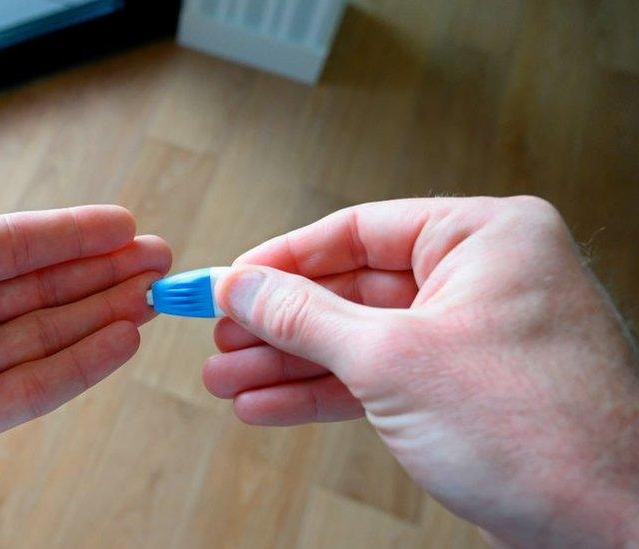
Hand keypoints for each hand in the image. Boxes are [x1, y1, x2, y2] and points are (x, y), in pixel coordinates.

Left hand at [0, 188, 169, 545]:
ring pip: (42, 335)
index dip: (63, 233)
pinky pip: (30, 391)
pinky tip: (119, 344)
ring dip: (100, 314)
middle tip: (159, 256)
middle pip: (32, 287)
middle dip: (98, 270)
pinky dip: (78, 368)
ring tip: (155, 296)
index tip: (120, 222)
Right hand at [204, 196, 638, 545]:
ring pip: (359, 339)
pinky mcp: (464, 390)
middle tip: (221, 337)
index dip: (284, 258)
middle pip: (351, 288)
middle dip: (280, 322)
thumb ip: (307, 317)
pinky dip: (324, 394)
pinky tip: (269, 405)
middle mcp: (482, 278)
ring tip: (229, 379)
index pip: (358, 230)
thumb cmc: (542, 432)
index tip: (230, 279)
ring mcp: (472, 337)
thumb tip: (243, 287)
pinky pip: (378, 378)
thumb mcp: (394, 360)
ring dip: (290, 364)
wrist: (609, 528)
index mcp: (484, 238)